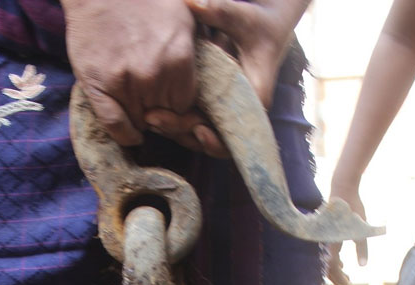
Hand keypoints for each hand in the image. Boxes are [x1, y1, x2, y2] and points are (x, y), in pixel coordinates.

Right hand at [60, 0, 196, 145]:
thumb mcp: (184, 15)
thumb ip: (200, 46)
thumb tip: (216, 80)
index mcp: (179, 58)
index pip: (186, 106)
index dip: (179, 108)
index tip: (172, 104)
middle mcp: (155, 74)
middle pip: (165, 117)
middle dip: (161, 114)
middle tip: (153, 102)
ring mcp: (126, 81)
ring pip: (142, 123)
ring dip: (141, 119)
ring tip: (138, 102)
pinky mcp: (100, 84)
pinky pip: (116, 126)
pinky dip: (125, 134)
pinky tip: (131, 132)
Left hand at [144, 0, 306, 153]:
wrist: (264, 22)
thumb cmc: (257, 20)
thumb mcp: (242, 16)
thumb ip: (220, 11)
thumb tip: (193, 1)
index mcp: (254, 99)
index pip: (237, 134)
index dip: (217, 140)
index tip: (196, 129)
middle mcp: (240, 112)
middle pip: (211, 139)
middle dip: (182, 131)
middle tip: (153, 119)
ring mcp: (225, 111)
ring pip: (199, 134)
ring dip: (175, 129)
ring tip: (149, 117)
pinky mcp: (212, 106)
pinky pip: (194, 121)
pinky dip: (176, 118)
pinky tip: (154, 111)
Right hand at [326, 182, 367, 284]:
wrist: (343, 188)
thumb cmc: (353, 208)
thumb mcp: (361, 230)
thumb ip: (362, 248)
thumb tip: (363, 266)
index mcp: (331, 242)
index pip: (332, 267)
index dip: (339, 278)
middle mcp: (324, 241)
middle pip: (327, 266)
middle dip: (337, 277)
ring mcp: (323, 237)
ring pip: (326, 259)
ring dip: (335, 269)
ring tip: (346, 275)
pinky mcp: (324, 232)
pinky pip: (326, 251)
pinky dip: (333, 259)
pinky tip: (341, 261)